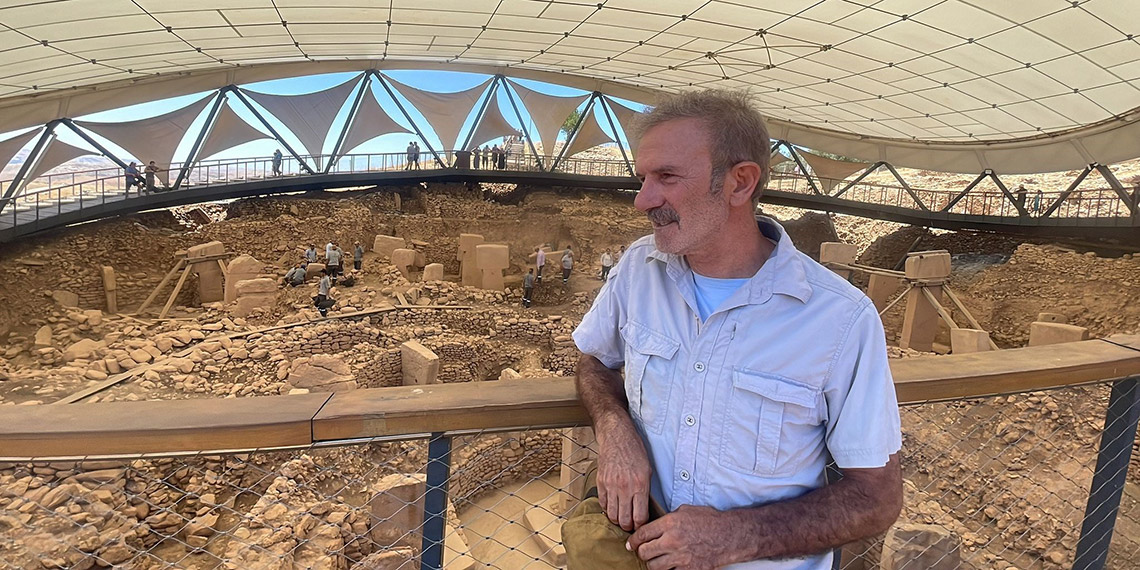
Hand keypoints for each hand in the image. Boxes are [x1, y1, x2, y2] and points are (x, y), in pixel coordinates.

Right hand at [595, 414, 651, 531]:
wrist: (617, 436)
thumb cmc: (634, 451)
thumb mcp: (647, 470)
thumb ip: (645, 491)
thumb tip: (643, 509)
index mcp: (640, 485)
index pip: (640, 517)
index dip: (640, 526)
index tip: (641, 527)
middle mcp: (625, 487)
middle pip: (625, 520)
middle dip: (629, 527)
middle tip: (631, 526)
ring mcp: (611, 485)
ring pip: (612, 515)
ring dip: (617, 520)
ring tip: (621, 518)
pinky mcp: (601, 482)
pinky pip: (602, 503)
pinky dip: (607, 509)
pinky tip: (612, 507)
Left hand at [628, 505, 726, 569]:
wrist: (730, 536)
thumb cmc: (710, 521)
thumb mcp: (686, 511)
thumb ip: (667, 519)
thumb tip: (654, 527)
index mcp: (670, 523)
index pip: (642, 534)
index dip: (633, 540)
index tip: (631, 544)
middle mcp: (673, 541)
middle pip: (644, 552)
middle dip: (642, 552)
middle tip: (644, 551)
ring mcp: (681, 557)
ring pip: (653, 566)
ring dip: (653, 563)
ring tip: (656, 559)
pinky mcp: (689, 569)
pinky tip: (670, 565)